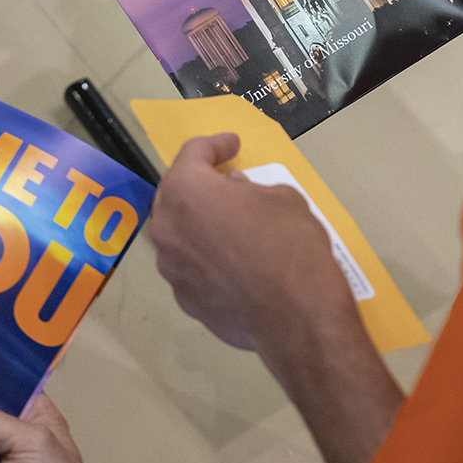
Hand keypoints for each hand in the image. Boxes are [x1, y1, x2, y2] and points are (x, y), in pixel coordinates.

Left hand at [150, 134, 355, 355]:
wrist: (294, 318)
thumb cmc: (290, 245)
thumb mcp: (282, 198)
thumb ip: (250, 188)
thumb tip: (234, 189)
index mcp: (187, 192)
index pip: (192, 154)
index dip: (215, 144)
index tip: (233, 144)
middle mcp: (167, 228)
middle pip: (175, 194)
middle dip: (198, 183)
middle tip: (225, 179)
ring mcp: (172, 268)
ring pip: (178, 234)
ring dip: (198, 223)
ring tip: (228, 223)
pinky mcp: (185, 300)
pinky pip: (191, 267)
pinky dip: (206, 257)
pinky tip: (232, 263)